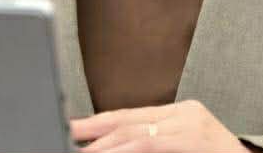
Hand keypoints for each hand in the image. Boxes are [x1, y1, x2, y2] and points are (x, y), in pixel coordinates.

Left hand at [71, 100, 250, 152]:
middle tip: (66, 135)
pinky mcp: (196, 138)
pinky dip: (126, 151)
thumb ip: (154, 144)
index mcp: (182, 113)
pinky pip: (152, 144)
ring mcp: (193, 125)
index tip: (72, 130)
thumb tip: (112, 147)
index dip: (98, 123)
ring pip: (137, 133)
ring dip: (104, 145)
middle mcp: (187, 113)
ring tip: (81, 151)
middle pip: (130, 121)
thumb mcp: (182, 149)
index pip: (131, 116)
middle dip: (93, 131)